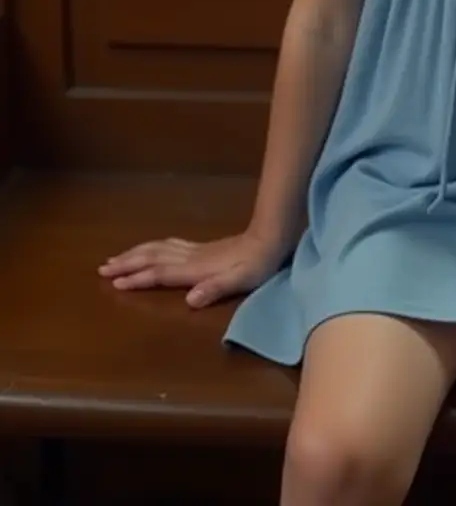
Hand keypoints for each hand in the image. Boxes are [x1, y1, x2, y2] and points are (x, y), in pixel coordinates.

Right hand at [98, 228, 288, 308]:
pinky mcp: (202, 247)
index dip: (137, 278)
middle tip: (102, 268)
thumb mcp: (240, 281)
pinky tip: (151, 248)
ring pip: (158, 248)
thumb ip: (215, 289)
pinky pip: (168, 244)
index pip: (160, 273)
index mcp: (195, 268)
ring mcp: (195, 250)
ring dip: (135, 253)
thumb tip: (189, 300)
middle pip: (152, 257)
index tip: (113, 282)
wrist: (270, 237)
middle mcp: (190, 257)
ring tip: (116, 257)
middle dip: (127, 262)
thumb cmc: (257, 265)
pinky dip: (152, 246)